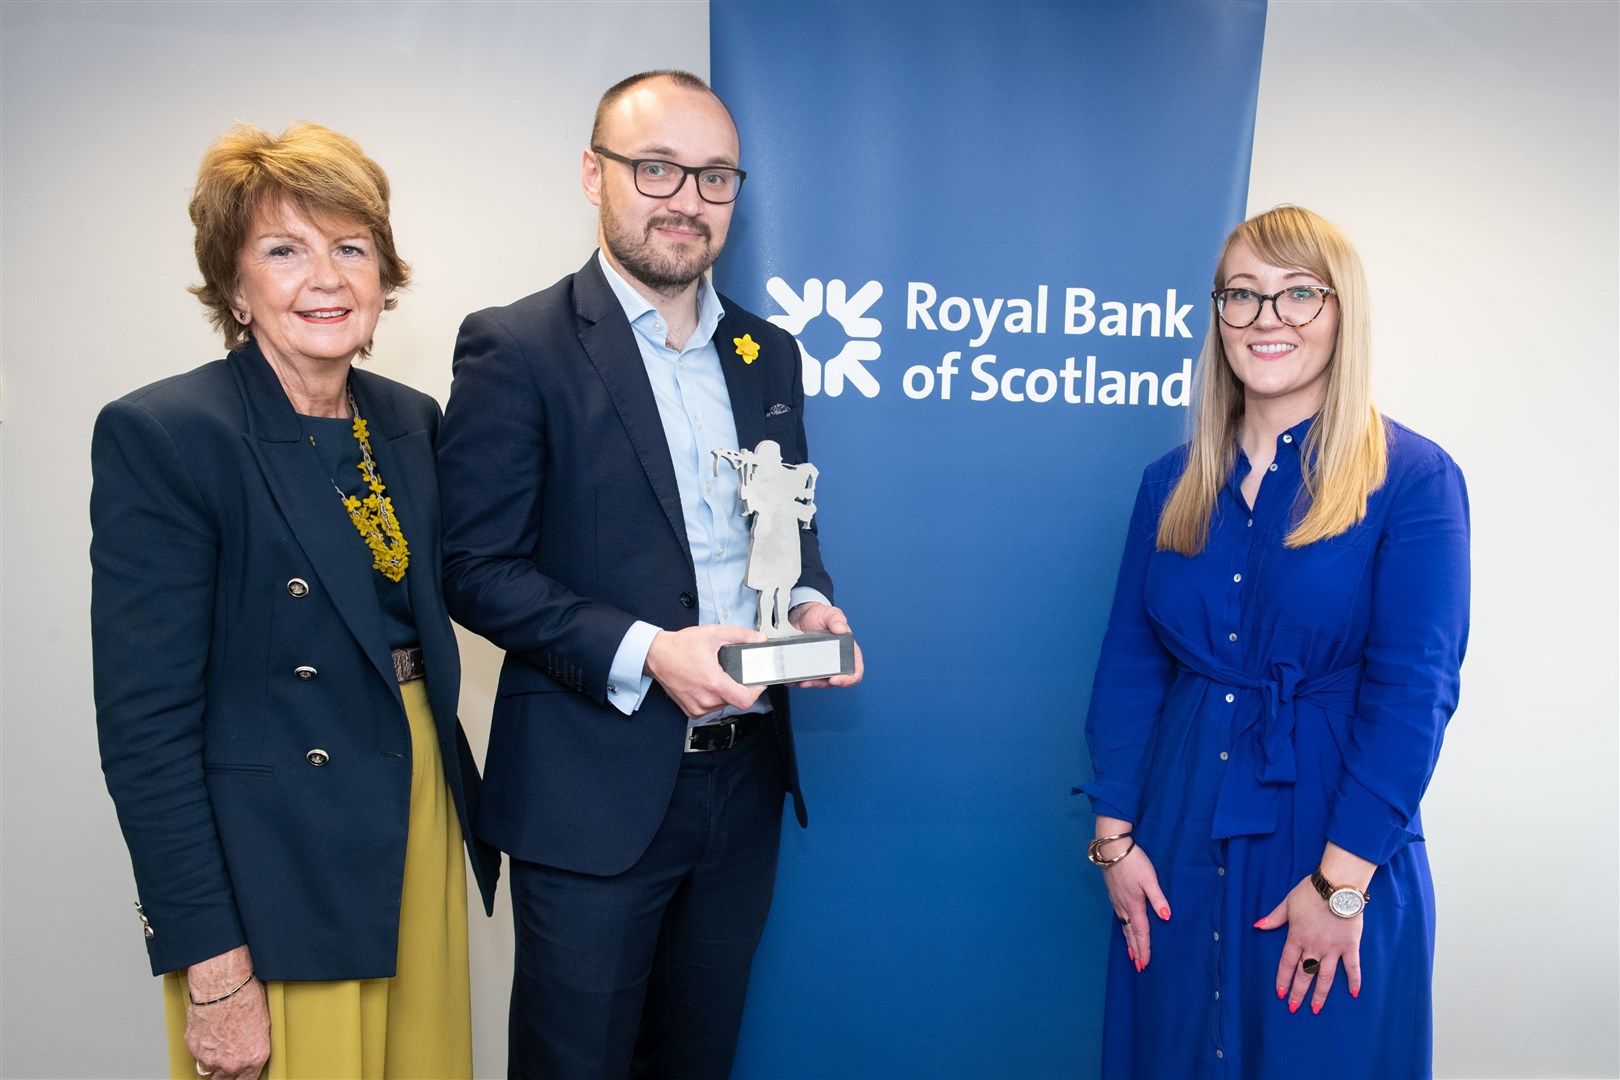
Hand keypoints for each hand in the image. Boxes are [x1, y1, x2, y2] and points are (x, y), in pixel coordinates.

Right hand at [185, 946, 268, 1079]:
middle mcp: (232, 1063)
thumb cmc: (245, 997)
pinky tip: (208, 1030)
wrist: (223, 986)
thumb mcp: (262, 1024)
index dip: (241, 1078)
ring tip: (217, 1038)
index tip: (238, 1076)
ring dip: (212, 1059)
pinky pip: (197, 1055)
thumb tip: (249, 1049)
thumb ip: (253, 1045)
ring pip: (209, 1068)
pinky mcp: (194, 1049)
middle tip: (225, 1059)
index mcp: (254, 1057)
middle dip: (224, 1073)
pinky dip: (201, 1046)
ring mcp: (211, 1058)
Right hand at [645, 625, 765, 718]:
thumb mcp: (713, 634)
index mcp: (714, 683)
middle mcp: (706, 699)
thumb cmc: (679, 647)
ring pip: (724, 705)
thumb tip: (758, 639)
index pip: (746, 700)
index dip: (757, 691)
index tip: (758, 682)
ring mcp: (697, 707)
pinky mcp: (691, 711)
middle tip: (732, 672)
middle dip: (739, 686)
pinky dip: (714, 698)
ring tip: (716, 676)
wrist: (656, 655)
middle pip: (736, 700)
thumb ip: (740, 635)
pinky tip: (707, 684)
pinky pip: (711, 709)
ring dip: (726, 692)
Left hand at [786, 602, 863, 687]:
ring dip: (811, 684)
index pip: (855, 670)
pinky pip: (807, 678)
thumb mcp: (829, 613)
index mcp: (848, 650)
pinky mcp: (810, 667)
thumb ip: (836, 619)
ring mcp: (824, 665)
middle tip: (812, 681)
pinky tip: (793, 678)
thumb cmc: (819, 615)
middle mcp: (837, 660)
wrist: (801, 615)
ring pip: (821, 682)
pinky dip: (800, 680)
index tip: (836, 679)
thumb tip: (841, 629)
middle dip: (824, 683)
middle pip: (837, 680)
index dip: (849, 679)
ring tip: (801, 680)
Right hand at [1094, 818, 1170, 970]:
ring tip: (1132, 954)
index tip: (1145, 964)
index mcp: (1134, 905)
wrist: (1112, 849)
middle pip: (1130, 933)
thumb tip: (1167, 918)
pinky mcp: (1114, 894)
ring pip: (1124, 926)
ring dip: (1129, 942)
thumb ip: (1158, 899)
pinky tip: (1124, 928)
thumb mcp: (1149, 879)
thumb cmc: (1133, 862)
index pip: (1141, 932)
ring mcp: (1117, 901)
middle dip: (1135, 950)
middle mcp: (1124, 906)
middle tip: (1139, 967)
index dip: (1144, 948)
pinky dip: (1123, 929)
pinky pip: (1120, 918)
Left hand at [1255, 876, 1363, 1013]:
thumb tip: (1258, 926)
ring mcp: (1333, 948)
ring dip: (1320, 994)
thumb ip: (1274, 918)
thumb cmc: (1310, 892)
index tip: (1280, 994)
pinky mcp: (1350, 946)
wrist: (1336, 885)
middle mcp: (1313, 946)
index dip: (1283, 979)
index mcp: (1297, 937)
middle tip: (1294, 1007)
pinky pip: (1352, 967)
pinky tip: (1353, 994)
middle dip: (1298, 992)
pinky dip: (1354, 980)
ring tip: (1316, 1009)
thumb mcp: (1287, 903)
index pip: (1287, 963)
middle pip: (1304, 974)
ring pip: (1325, 976)